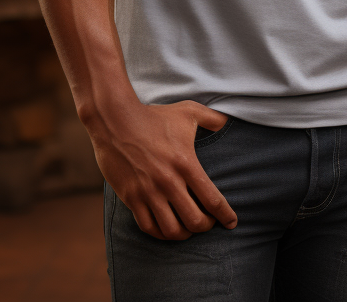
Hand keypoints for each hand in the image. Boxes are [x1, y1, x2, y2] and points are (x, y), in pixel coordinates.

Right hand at [87, 98, 237, 239]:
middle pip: (194, 220)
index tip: (232, 223)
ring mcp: (148, 192)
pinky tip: (167, 230)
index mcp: (186, 163)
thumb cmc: (155, 116)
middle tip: (209, 224)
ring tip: (189, 229)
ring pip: (171, 230)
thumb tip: (227, 122)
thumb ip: (212, 118)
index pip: (212, 199)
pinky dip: (161, 234)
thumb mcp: (189, 111)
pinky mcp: (131, 198)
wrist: (115, 121)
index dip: (225, 215)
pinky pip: (148, 227)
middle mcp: (169, 182)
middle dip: (205, 227)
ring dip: (184, 234)